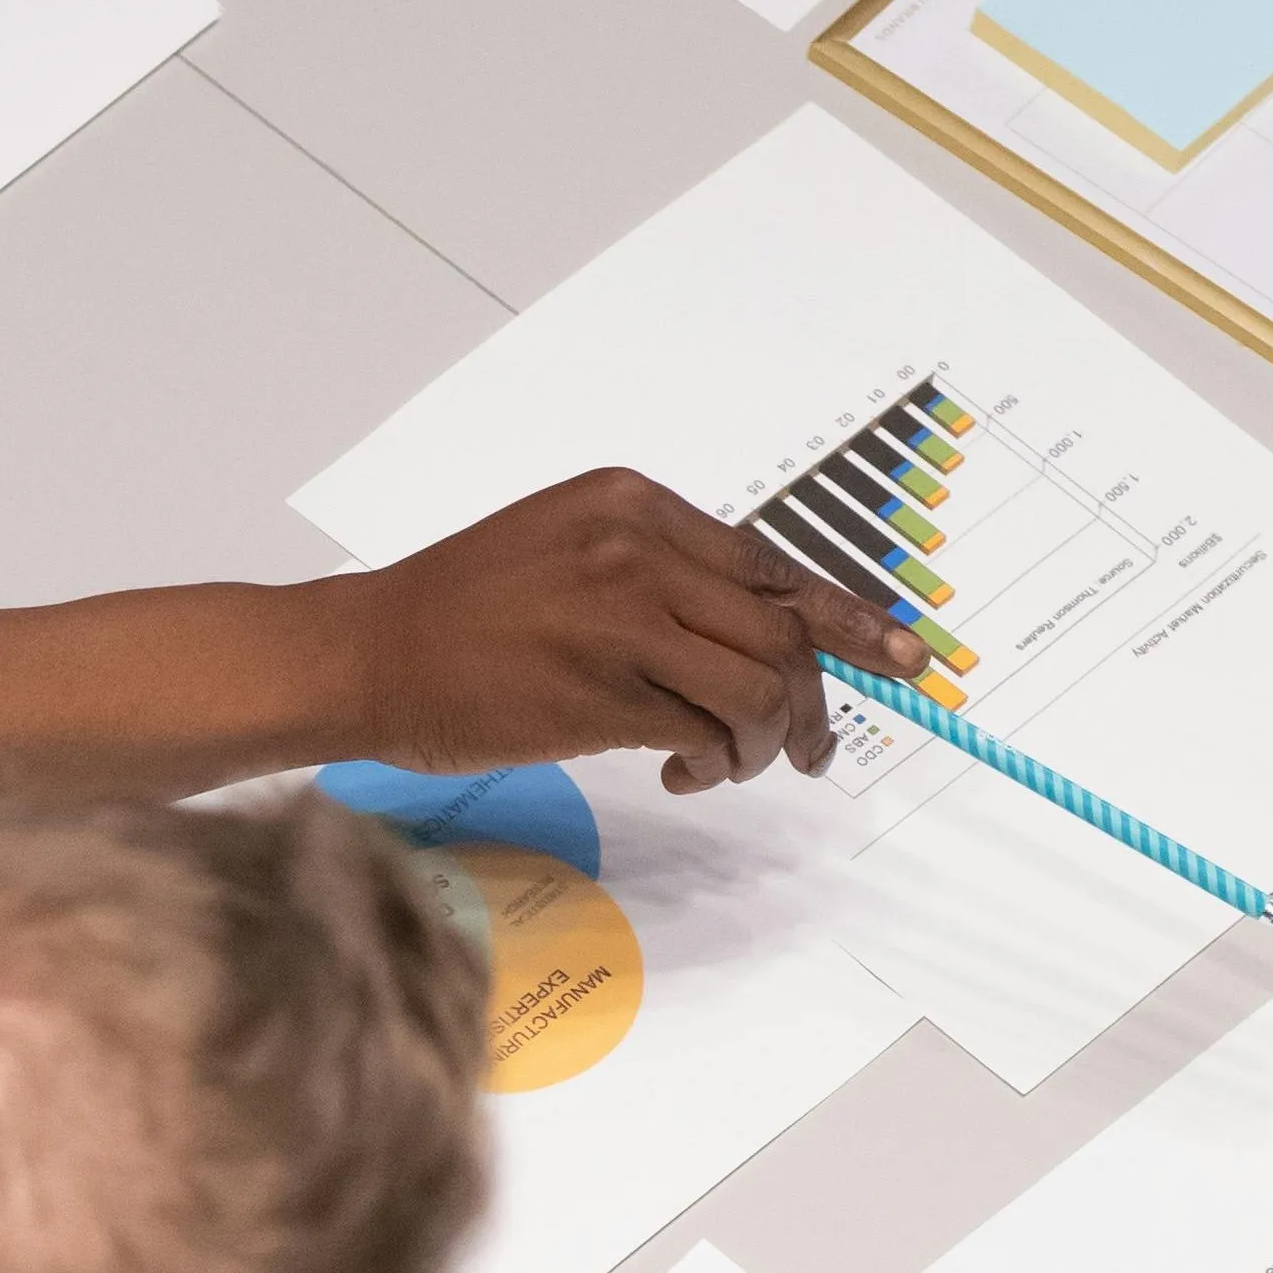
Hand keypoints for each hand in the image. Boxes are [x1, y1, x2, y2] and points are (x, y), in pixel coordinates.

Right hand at [357, 467, 928, 792]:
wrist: (367, 653)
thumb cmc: (457, 615)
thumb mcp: (566, 552)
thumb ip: (655, 574)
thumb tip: (747, 632)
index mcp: (635, 504)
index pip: (773, 566)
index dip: (850, 619)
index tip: (904, 655)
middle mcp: (639, 548)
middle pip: (781, 631)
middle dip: (810, 703)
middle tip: (805, 751)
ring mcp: (622, 616)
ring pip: (756, 686)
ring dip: (759, 743)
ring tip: (721, 764)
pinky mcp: (602, 689)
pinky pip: (704, 731)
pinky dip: (711, 762)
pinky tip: (678, 768)